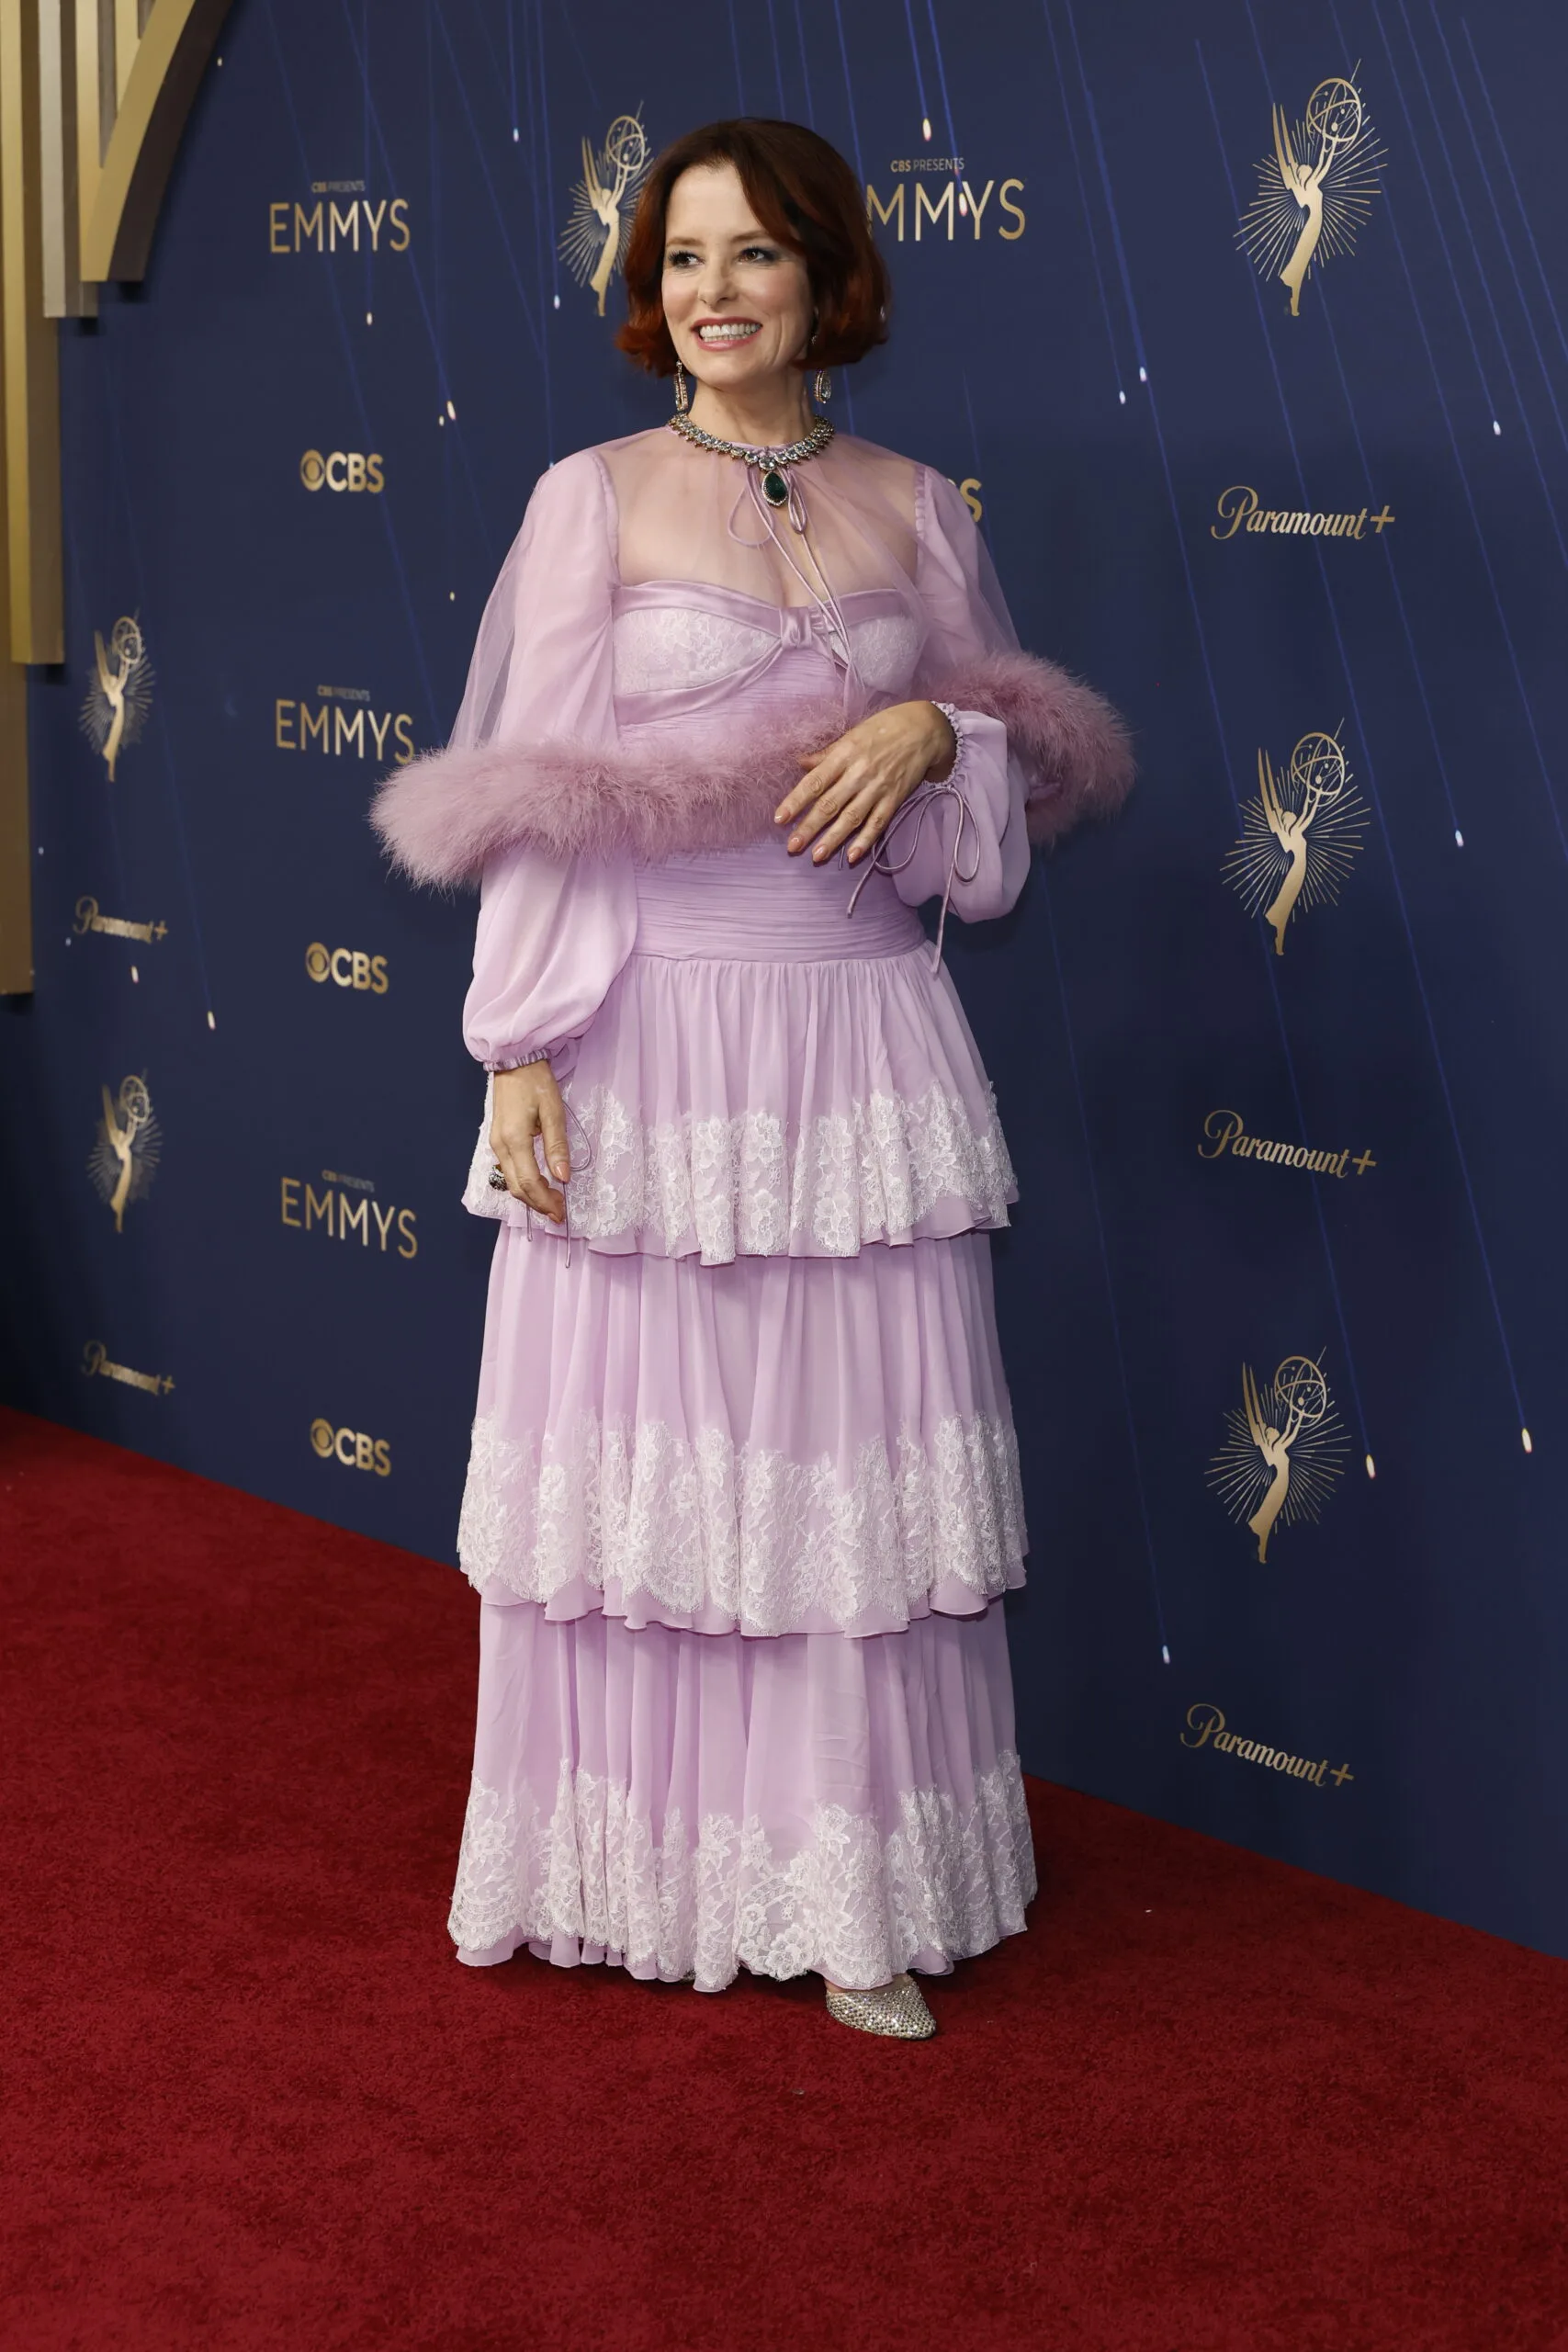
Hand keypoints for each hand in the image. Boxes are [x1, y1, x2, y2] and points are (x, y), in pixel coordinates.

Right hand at [490, 1060, 569, 1222]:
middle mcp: (500, 1146)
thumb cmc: (536, 1082)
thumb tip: (563, 1177)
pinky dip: (523, 1183)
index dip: (544, 1200)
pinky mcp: (498, 1140)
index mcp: (514, 1140)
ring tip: (552, 1201)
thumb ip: (557, 1146)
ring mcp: (496, 1144)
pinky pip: (509, 1170)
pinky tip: (539, 1184)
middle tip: (559, 1212)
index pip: (529, 1181)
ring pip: (511, 1181)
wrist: (514, 1061)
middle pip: (517, 1187)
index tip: (561, 1212)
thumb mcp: (553, 1111)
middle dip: (538, 1204)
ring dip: (531, 1195)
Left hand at [773, 700, 957, 865]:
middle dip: (809, 827)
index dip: (796, 801)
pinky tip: (852, 856)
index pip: (815, 782)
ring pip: (852, 818)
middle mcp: (859, 773)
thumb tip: (801, 764)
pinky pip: (878, 823)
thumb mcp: (852, 734)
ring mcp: (878, 788)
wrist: (924, 729)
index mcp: (844, 755)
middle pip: (830, 804)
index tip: (779, 819)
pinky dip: (866, 841)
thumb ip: (826, 754)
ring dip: (833, 839)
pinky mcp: (895, 798)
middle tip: (792, 846)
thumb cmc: (884, 728)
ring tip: (816, 856)